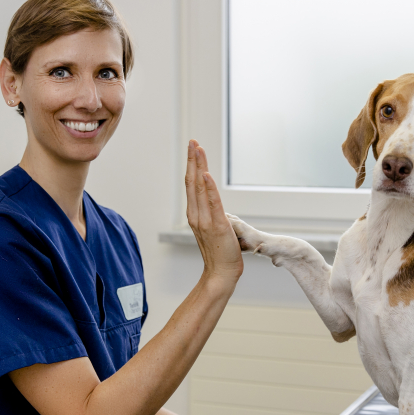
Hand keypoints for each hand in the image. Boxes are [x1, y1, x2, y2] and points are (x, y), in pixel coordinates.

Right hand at [185, 140, 242, 283]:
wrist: (221, 273)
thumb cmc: (219, 253)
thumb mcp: (213, 229)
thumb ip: (211, 214)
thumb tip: (213, 205)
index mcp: (195, 215)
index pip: (192, 185)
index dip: (192, 165)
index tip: (193, 149)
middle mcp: (196, 215)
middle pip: (192, 181)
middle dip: (193, 159)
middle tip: (193, 141)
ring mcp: (205, 220)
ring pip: (200, 188)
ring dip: (199, 166)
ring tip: (198, 149)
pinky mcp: (217, 226)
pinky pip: (212, 203)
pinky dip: (209, 187)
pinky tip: (206, 174)